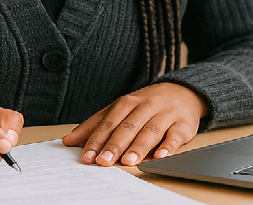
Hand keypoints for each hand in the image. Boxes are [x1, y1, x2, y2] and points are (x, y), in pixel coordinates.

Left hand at [61, 81, 207, 166]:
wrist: (183, 92)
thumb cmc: (146, 105)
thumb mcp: (119, 109)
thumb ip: (95, 124)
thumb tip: (69, 140)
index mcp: (127, 102)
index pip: (109, 122)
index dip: (97, 140)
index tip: (87, 157)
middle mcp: (146, 106)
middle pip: (128, 126)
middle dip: (115, 144)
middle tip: (104, 161)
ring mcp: (165, 114)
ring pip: (151, 130)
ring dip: (139, 146)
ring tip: (128, 160)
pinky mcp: (183, 124)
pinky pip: (175, 135)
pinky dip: (168, 145)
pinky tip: (160, 155)